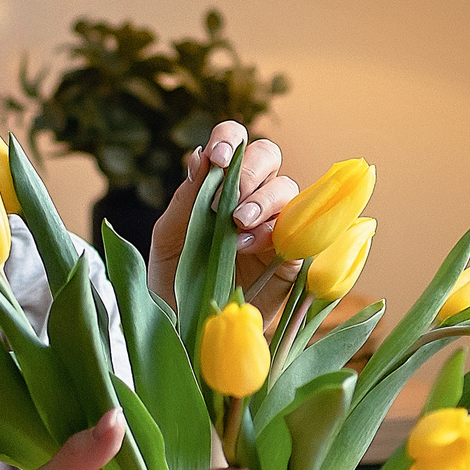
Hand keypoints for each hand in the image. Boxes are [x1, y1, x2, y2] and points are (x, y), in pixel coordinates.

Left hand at [144, 120, 301, 301]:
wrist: (189, 329)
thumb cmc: (175, 283)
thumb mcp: (170, 240)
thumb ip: (185, 202)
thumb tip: (199, 159)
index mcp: (217, 185)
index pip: (232, 142)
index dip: (229, 139)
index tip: (217, 158)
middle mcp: (250, 197)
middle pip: (267, 155)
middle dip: (250, 170)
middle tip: (230, 197)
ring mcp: (275, 224)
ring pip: (288, 188)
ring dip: (263, 201)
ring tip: (238, 225)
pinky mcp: (293, 255)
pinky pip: (300, 230)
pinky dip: (275, 231)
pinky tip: (250, 246)